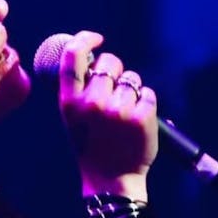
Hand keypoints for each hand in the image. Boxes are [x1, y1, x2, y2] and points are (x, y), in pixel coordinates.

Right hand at [57, 31, 157, 200]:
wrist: (111, 178)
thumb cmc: (91, 143)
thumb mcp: (72, 117)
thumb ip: (78, 89)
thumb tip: (90, 56)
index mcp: (69, 102)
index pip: (73, 57)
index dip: (85, 40)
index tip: (96, 38)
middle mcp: (92, 103)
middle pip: (110, 63)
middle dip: (115, 70)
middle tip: (113, 90)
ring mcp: (118, 110)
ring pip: (132, 78)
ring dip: (131, 90)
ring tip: (123, 113)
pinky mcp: (142, 116)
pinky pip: (148, 92)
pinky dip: (145, 102)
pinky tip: (136, 120)